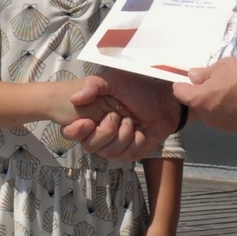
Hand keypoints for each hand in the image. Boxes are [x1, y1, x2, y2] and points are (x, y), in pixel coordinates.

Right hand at [64, 72, 179, 160]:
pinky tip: (141, 130)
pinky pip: (126, 154)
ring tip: (132, 120)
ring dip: (123, 134)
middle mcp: (100, 133)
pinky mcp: (131, 153)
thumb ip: (93, 85)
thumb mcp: (114, 81)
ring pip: (108, 152)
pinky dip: (136, 140)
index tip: (87, 122)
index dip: (75, 131)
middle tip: (116, 116)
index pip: (71, 131)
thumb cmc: (138, 89)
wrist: (164, 100)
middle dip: (105, 131)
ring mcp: (115, 145)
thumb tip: (74, 98)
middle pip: (89, 146)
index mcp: (92, 116)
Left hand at [172, 57, 236, 133]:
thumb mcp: (223, 67)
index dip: (181, 84)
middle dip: (203, 94)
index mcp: (199, 101)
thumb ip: (205, 73)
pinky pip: (231, 119)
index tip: (185, 79)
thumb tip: (192, 76)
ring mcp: (225, 127)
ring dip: (219, 104)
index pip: (180, 93)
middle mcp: (208, 118)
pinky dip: (234, 111)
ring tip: (233, 91)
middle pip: (199, 105)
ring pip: (215, 113)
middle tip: (216, 81)